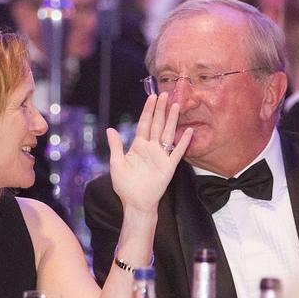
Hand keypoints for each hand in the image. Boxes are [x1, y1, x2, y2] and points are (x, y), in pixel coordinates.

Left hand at [107, 93, 191, 214]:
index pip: (144, 123)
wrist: (136, 203)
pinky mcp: (168, 167)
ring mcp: (161, 156)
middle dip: (160, 109)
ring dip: (172, 120)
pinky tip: (188, 131)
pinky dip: (183, 142)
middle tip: (165, 94)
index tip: (152, 97)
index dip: (148, 110)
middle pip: (157, 124)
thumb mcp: (116, 163)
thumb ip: (115, 146)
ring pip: (167, 133)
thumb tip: (110, 129)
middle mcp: (151, 148)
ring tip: (176, 106)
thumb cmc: (125, 185)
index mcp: (138, 146)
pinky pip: (177, 152)